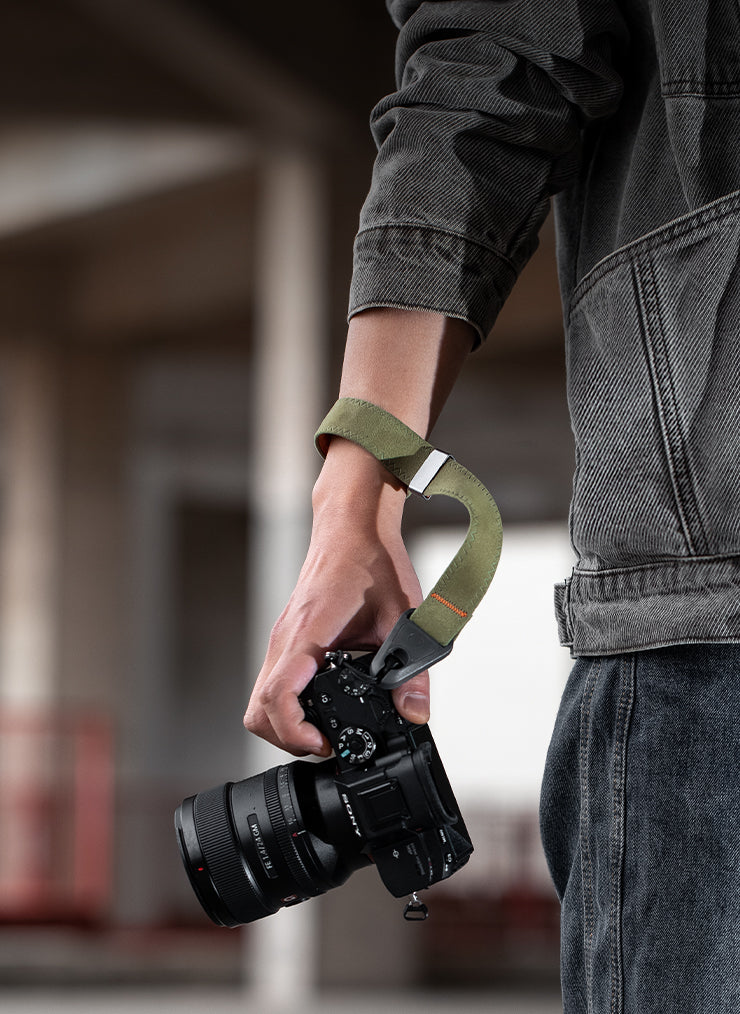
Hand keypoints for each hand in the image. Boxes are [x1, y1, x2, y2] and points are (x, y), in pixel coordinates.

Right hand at [244, 439, 429, 755]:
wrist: (353, 525)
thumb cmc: (373, 561)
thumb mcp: (404, 618)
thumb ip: (414, 671)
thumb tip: (415, 714)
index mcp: (308, 633)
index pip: (277, 696)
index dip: (295, 732)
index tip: (325, 743)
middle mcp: (285, 639)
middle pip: (257, 709)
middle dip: (287, 738)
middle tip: (328, 742)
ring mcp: (281, 639)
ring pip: (259, 698)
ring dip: (284, 723)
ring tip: (325, 729)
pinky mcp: (287, 639)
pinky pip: (272, 682)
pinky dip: (287, 704)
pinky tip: (323, 703)